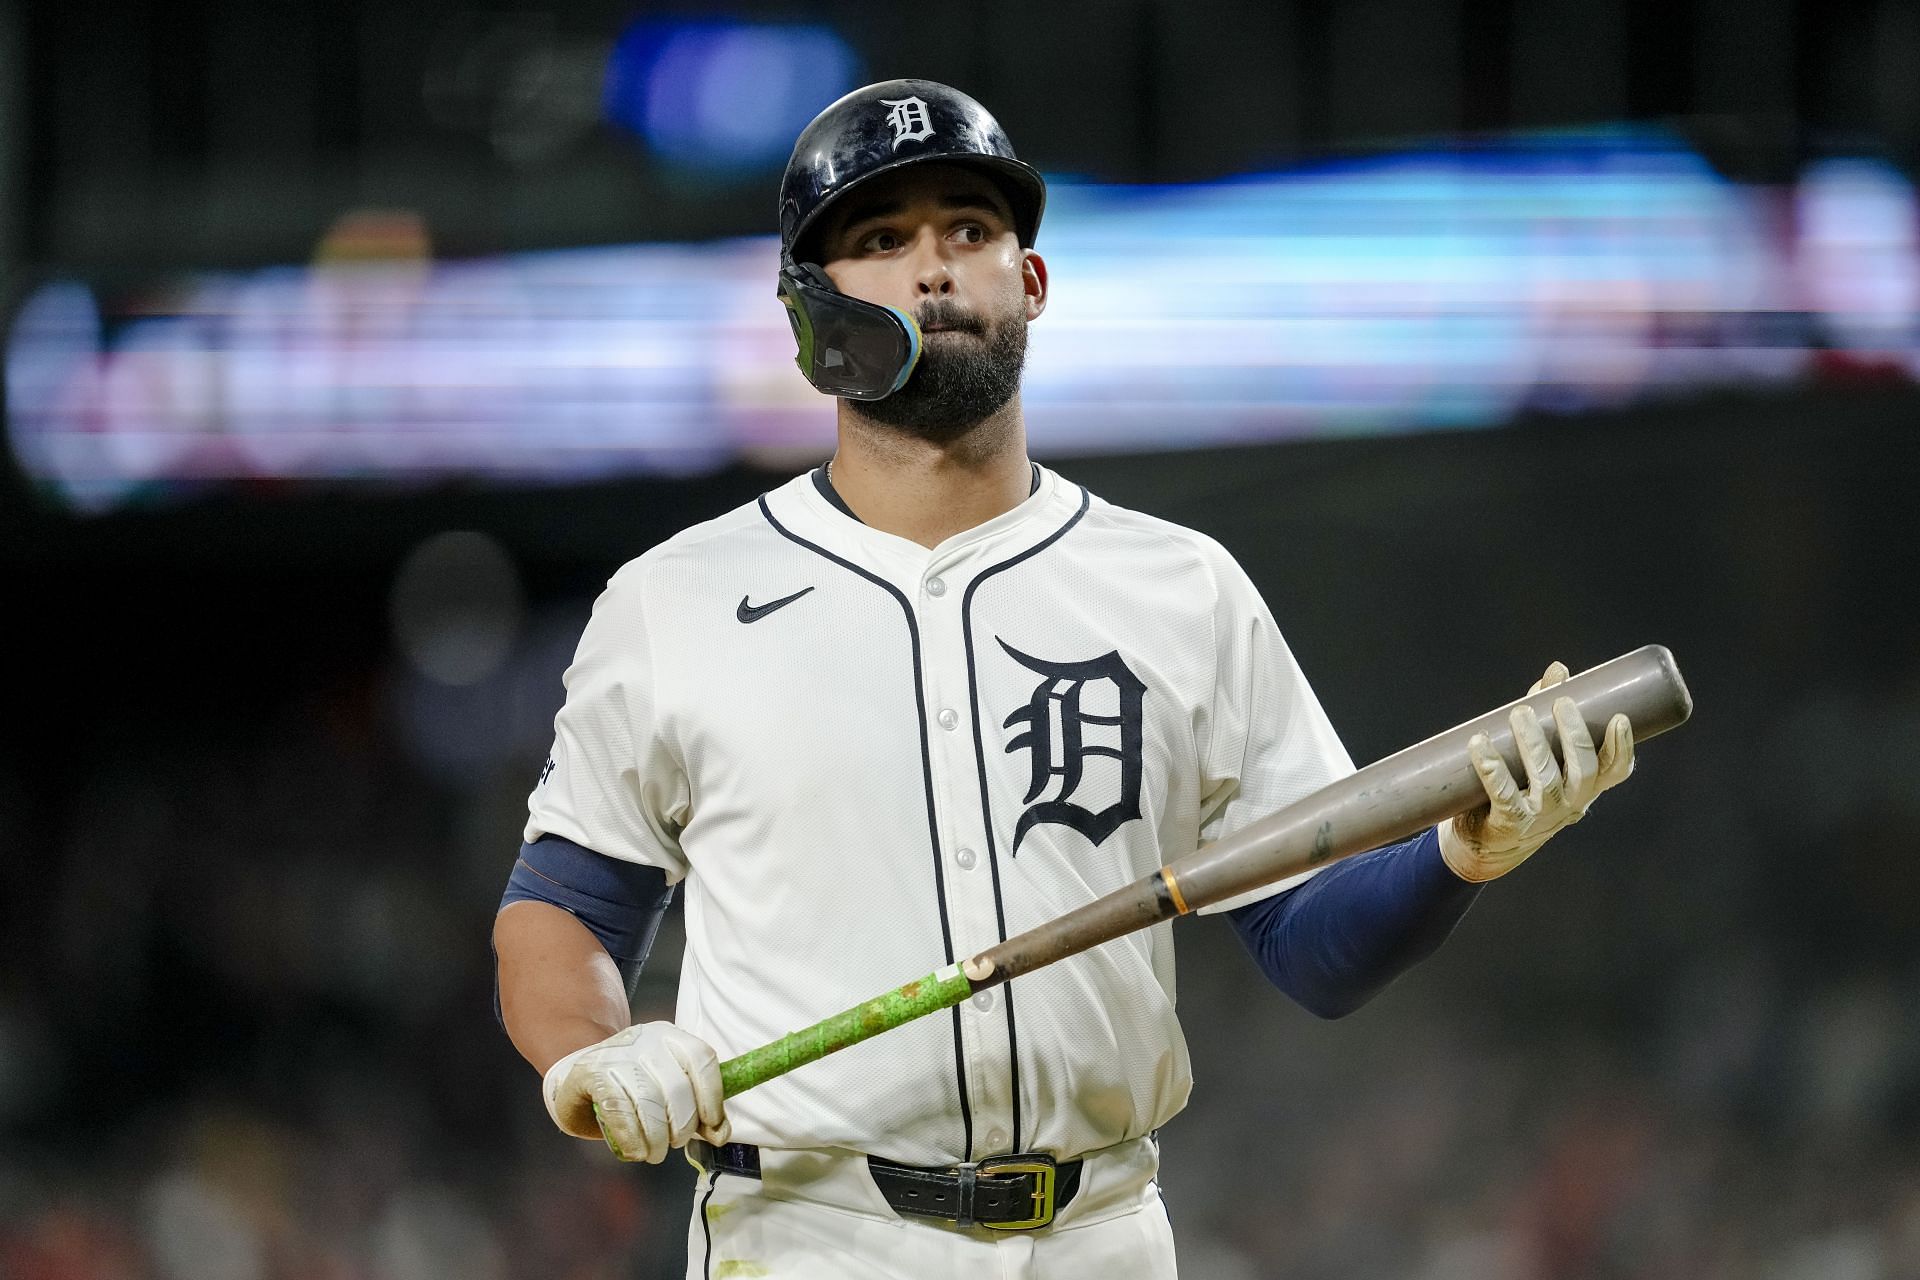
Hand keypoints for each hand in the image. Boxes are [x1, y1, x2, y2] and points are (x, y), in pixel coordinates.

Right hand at [542, 1022, 730, 1162]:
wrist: (577, 1077)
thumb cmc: (631, 1089)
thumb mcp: (668, 1094)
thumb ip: (697, 1111)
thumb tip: (721, 1134)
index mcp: (671, 1037)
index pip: (702, 1059)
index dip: (712, 1095)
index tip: (711, 1126)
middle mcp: (647, 1038)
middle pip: (676, 1086)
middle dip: (681, 1126)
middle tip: (673, 1144)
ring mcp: (617, 1053)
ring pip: (648, 1101)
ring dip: (656, 1138)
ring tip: (654, 1153)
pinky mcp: (592, 1072)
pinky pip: (619, 1112)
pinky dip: (632, 1139)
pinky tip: (636, 1152)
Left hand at [1438, 660, 1634, 882]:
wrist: (1488, 844)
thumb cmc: (1520, 788)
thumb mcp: (1539, 756)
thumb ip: (1546, 713)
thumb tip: (1558, 670)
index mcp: (1584, 788)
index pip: (1615, 770)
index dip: (1622, 746)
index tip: (1619, 719)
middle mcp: (1568, 804)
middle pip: (1583, 770)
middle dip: (1574, 734)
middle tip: (1561, 702)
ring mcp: (1539, 816)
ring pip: (1545, 779)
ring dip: (1533, 743)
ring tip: (1519, 712)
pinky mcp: (1507, 823)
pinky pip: (1503, 794)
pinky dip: (1491, 767)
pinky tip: (1479, 743)